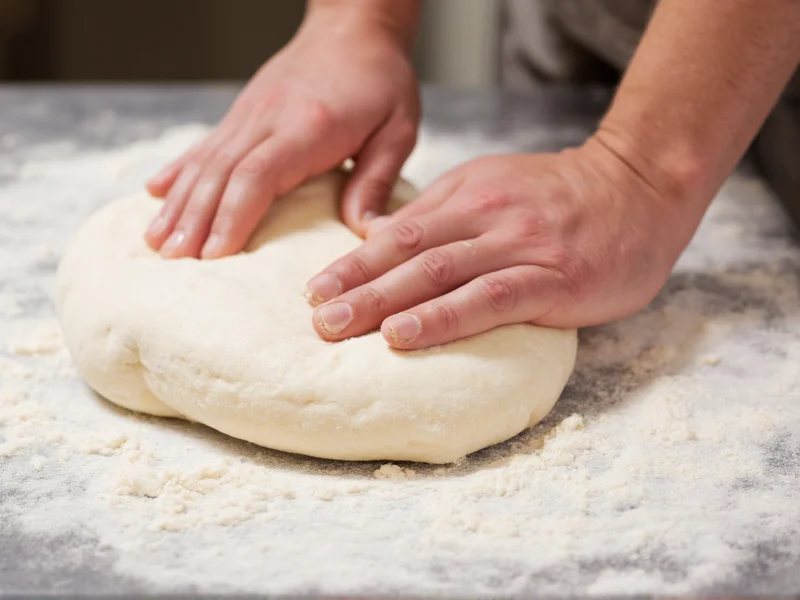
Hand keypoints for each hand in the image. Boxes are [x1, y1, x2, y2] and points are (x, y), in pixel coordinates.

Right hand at [145, 6, 419, 258]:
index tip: (216, 253)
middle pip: (220, 173)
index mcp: (310, 127)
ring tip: (157, 242)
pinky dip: (178, 171)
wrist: (354, 27)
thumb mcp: (397, 129)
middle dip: (195, 219)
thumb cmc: (380, 80)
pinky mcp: (242, 113)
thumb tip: (364, 232)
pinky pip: (204, 145)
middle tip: (174, 260)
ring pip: (205, 161)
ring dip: (179, 203)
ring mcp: (249, 114)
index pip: (259, 174)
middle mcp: (269, 119)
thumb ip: (377, 180)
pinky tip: (155, 193)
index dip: (233, 215)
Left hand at [304, 138, 703, 348]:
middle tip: (314, 318)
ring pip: (438, 274)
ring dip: (383, 302)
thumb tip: (387, 240)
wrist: (640, 188)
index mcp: (468, 195)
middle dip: (355, 287)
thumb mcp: (496, 187)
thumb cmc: (563, 197)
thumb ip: (446, 213)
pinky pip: (488, 300)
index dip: (353, 262)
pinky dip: (442, 318)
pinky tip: (405, 334)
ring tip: (339, 328)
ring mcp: (519, 247)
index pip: (398, 232)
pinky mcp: (552, 279)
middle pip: (408, 254)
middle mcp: (486, 217)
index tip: (313, 289)